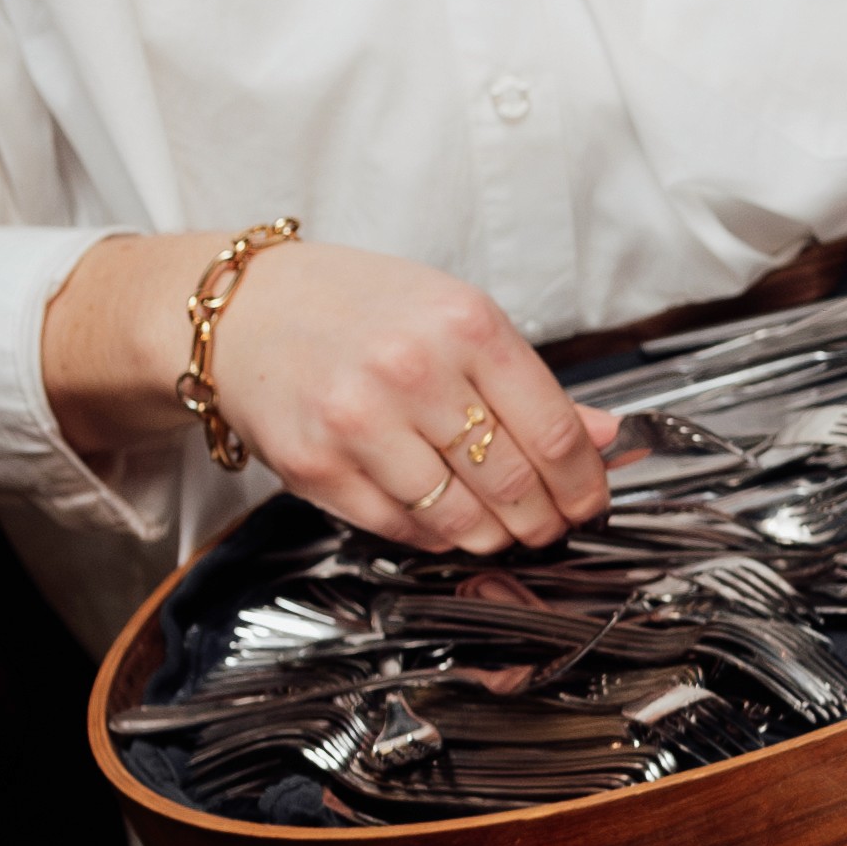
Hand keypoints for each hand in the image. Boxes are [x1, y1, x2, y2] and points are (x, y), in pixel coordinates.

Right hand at [45, 230, 609, 551]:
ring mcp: (359, 421)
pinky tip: (444, 521)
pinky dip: (435, 536)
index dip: (584, 483)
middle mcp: (412, 371)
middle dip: (544, 519)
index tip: (589, 500)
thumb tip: (604, 436)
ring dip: (493, 536)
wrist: (242, 310)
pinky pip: (401, 528)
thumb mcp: (453, 317)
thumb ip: (532, 383)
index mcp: (464, 325)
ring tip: (500, 529)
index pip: (554, 431)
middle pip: (514, 482)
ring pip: (461, 517)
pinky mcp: (316, 465)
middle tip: (548, 524)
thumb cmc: (356, 309)